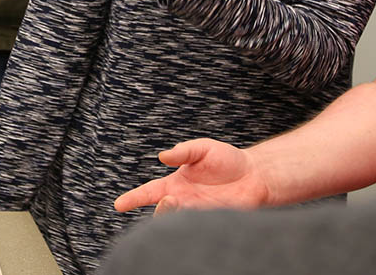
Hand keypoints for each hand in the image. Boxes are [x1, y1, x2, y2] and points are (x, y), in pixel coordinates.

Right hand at [113, 138, 268, 214]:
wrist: (257, 176)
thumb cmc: (228, 160)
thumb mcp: (202, 148)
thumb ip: (182, 151)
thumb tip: (162, 156)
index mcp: (176, 184)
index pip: (149, 193)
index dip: (133, 198)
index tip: (118, 205)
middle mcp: (184, 201)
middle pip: (162, 211)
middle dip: (162, 209)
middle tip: (171, 201)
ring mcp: (199, 213)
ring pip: (178, 221)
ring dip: (176, 216)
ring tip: (183, 204)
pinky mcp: (214, 221)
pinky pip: (198, 227)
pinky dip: (195, 224)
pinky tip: (201, 215)